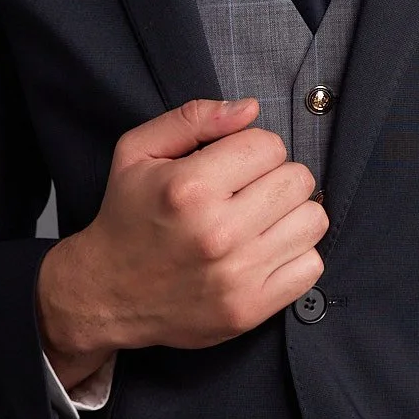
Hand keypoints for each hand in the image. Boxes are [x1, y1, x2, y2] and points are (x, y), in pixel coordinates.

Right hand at [37, 98, 326, 387]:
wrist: (105, 294)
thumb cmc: (126, 215)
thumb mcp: (138, 151)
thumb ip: (193, 119)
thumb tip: (251, 108)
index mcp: (190, 188)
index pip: (269, 145)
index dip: (254, 148)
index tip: (235, 165)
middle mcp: (217, 233)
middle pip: (298, 180)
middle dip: (277, 178)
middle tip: (249, 192)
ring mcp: (237, 276)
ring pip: (313, 221)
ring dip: (292, 215)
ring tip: (261, 220)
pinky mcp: (250, 309)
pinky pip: (311, 267)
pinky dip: (294, 255)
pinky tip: (265, 251)